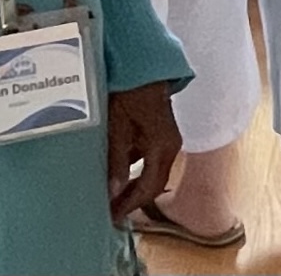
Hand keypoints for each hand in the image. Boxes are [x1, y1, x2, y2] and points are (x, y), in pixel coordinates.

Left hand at [107, 82, 181, 223]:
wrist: (141, 64)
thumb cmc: (129, 93)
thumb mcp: (118, 127)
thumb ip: (117, 161)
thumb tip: (114, 191)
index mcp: (163, 147)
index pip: (150, 187)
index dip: (132, 204)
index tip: (114, 216)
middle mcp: (170, 145)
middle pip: (153, 181)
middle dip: (133, 198)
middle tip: (111, 211)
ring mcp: (166, 137)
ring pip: (150, 170)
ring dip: (133, 183)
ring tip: (110, 194)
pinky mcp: (159, 130)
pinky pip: (148, 156)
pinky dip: (134, 167)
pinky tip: (116, 170)